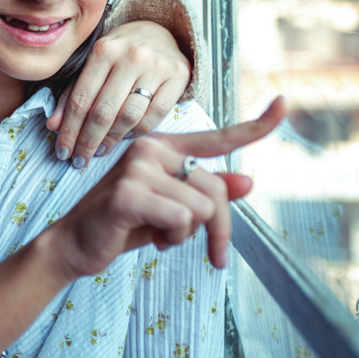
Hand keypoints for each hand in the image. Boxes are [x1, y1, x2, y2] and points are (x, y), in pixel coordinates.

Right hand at [41, 96, 285, 274]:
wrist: (74, 244)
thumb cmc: (123, 224)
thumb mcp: (172, 209)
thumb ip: (207, 195)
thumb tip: (249, 183)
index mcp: (164, 148)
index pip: (218, 137)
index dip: (256, 125)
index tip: (284, 105)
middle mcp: (151, 148)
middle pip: (215, 188)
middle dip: (218, 228)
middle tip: (210, 252)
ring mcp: (138, 167)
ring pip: (202, 206)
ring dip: (188, 234)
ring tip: (161, 234)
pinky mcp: (129, 192)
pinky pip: (182, 218)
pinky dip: (172, 238)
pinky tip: (150, 237)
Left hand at [48, 20, 190, 167]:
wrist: (159, 32)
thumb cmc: (120, 53)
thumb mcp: (92, 64)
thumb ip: (71, 93)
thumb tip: (54, 126)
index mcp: (104, 49)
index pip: (81, 98)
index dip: (69, 129)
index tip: (62, 150)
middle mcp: (131, 55)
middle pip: (104, 111)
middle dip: (87, 141)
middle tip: (79, 159)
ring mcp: (157, 66)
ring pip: (129, 116)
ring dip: (111, 140)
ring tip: (99, 151)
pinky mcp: (179, 76)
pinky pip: (155, 115)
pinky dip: (137, 132)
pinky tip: (125, 138)